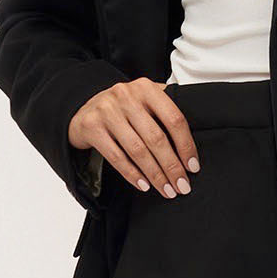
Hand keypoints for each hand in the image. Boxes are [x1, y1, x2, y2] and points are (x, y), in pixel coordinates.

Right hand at [69, 77, 200, 197]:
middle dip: (172, 166)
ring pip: (138, 150)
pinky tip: (144, 185)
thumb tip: (190, 149)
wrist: (83, 109)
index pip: (174, 119)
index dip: (186, 146)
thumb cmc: (121, 109)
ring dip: (155, 175)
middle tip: (182, 186)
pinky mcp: (92, 127)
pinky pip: (116, 157)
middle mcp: (126, 96)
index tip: (193, 166)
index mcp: (146, 88)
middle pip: (157, 138)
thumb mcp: (144, 101)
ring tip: (166, 189)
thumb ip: (165, 113)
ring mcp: (107, 111)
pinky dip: (132, 174)